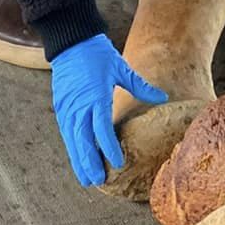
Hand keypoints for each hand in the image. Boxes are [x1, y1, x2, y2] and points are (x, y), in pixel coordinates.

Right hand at [50, 33, 165, 187]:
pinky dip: (72, 148)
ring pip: (72, 140)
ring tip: (86, 179)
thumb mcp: (121, 68)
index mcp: (96, 96)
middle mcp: (79, 106)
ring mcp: (67, 108)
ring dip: (79, 160)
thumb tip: (162, 97)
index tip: (117, 163)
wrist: (71, 42)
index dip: (109, 147)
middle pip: (83, 140)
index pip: (102, 128)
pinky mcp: (61, 107)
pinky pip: (67, 132)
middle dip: (90, 162)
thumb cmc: (98, 54)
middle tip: (97, 181)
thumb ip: (140, 86)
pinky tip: (78, 159)